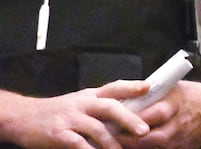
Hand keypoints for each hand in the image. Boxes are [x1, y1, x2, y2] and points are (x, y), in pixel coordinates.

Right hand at [0, 80, 149, 148]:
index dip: (132, 86)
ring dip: (111, 142)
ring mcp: (70, 118)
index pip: (114, 87)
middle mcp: (82, 104)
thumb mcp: (80, 101)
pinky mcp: (58, 134)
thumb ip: (100, 105)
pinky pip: (77, 144)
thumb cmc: (58, 111)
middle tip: (144, 131)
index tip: (148, 87)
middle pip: (109, 107)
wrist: (24, 117)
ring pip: (96, 128)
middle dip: (129, 119)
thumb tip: (130, 111)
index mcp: (90, 95)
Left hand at [117, 80, 200, 148]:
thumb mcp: (175, 88)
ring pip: (152, 148)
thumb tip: (127, 99)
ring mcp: (179, 140)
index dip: (128, 120)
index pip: (148, 115)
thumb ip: (153, 95)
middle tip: (108, 138)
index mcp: (174, 104)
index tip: (110, 120)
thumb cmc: (195, 95)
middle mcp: (176, 124)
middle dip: (126, 140)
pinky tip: (135, 147)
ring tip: (117, 144)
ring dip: (134, 147)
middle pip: (147, 138)